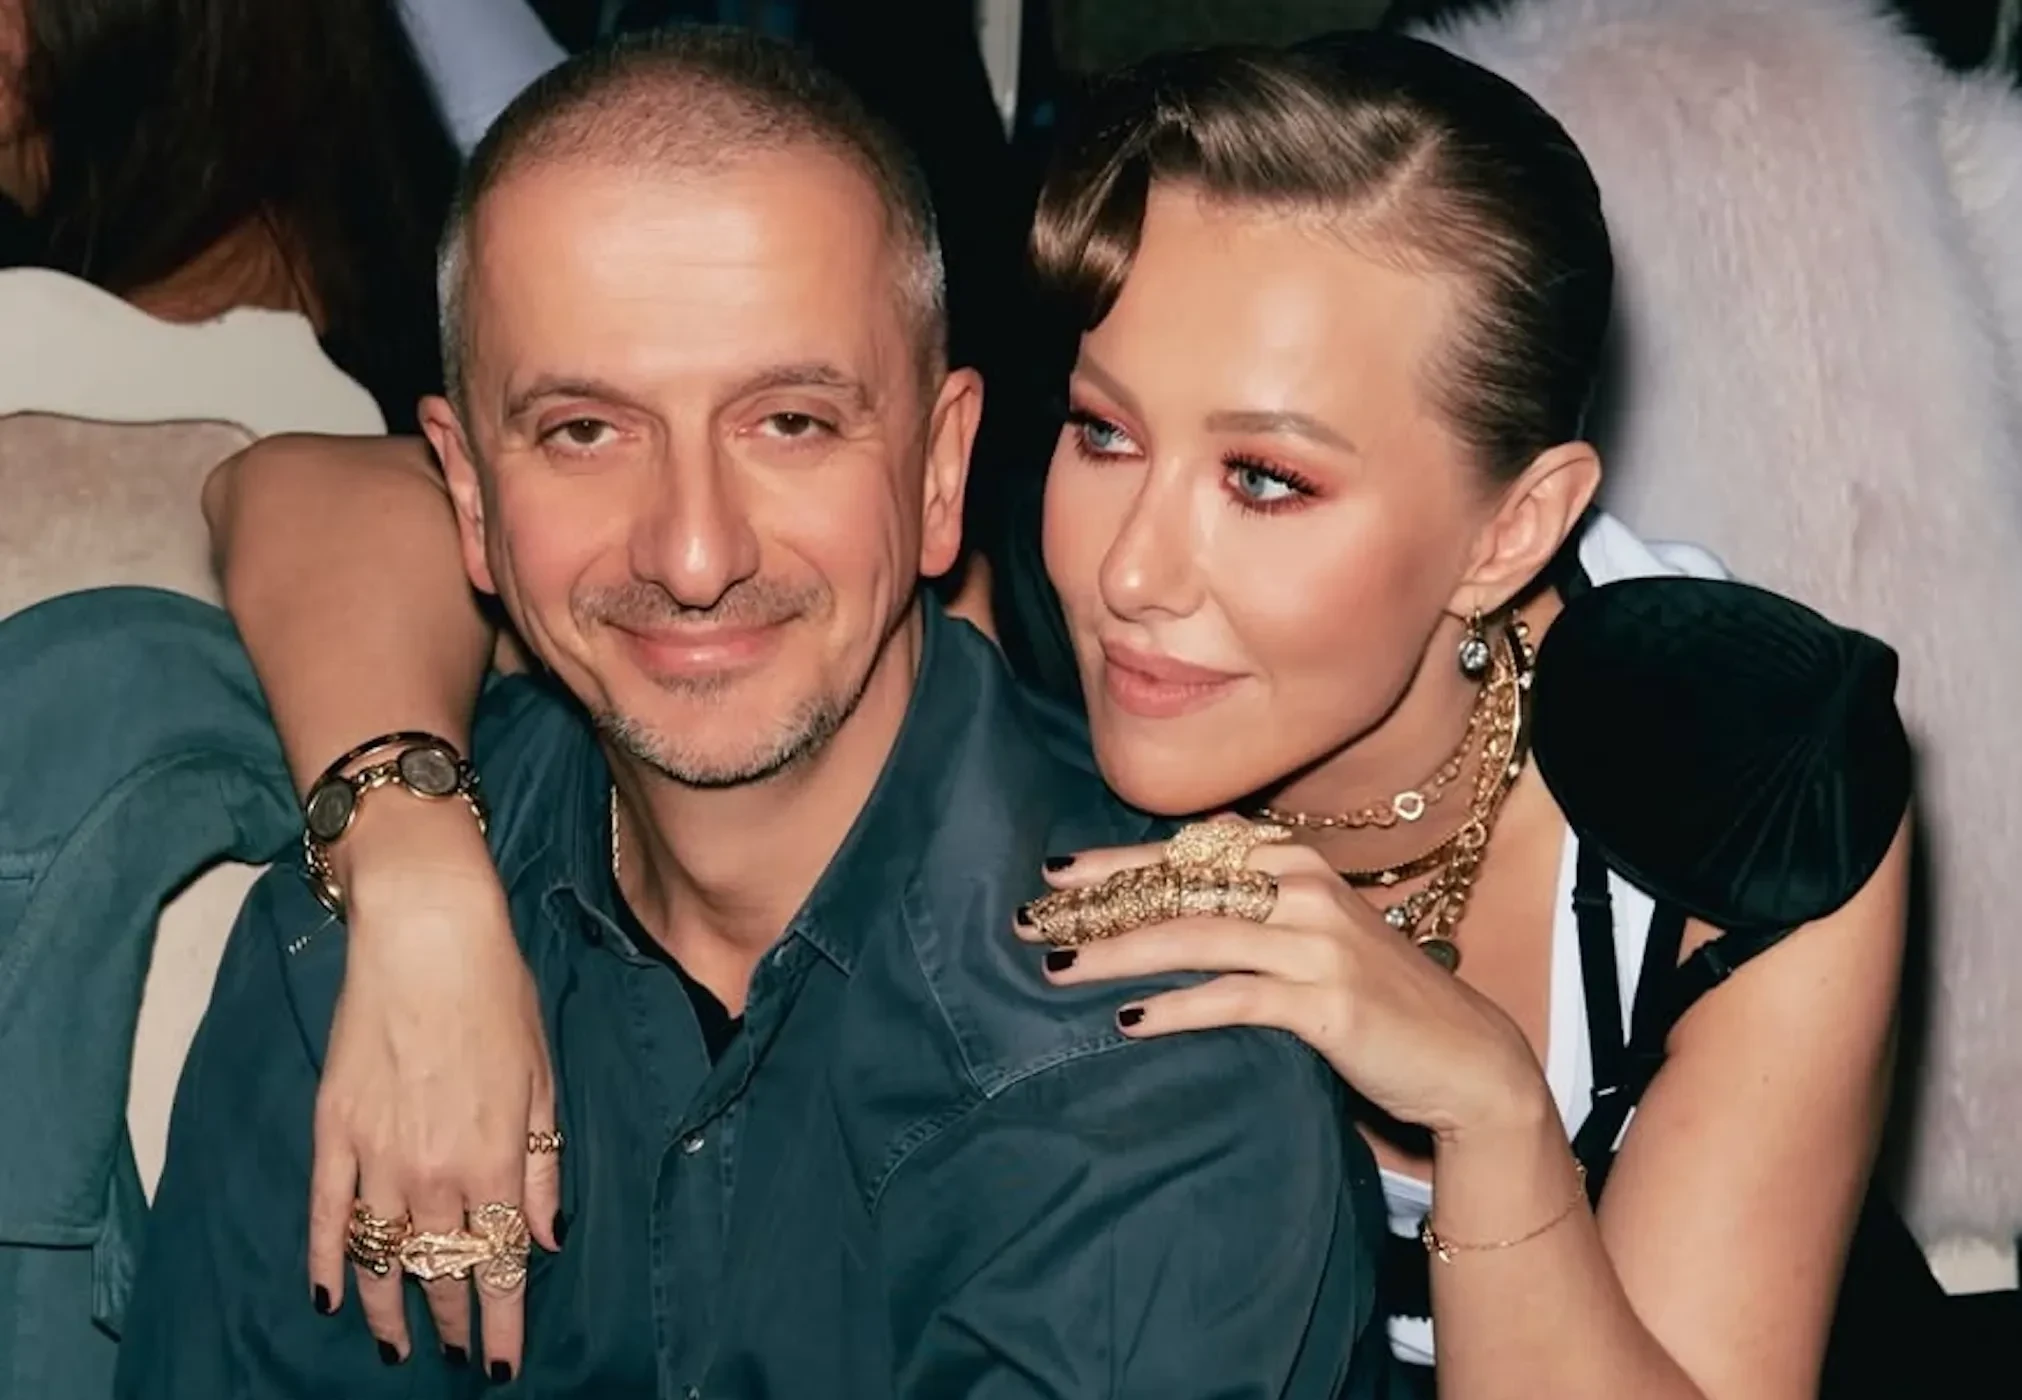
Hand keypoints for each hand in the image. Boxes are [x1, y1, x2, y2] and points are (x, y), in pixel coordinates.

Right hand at [306, 801, 557, 1377]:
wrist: (426, 937)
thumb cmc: (498, 996)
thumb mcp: (543, 1079)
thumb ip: (542, 1168)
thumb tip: (544, 1240)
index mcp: (496, 1158)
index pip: (499, 1264)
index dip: (500, 1321)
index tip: (500, 1363)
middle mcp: (436, 1170)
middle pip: (442, 1268)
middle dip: (452, 1320)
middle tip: (456, 1353)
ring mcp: (378, 1155)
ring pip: (381, 1256)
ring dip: (389, 1309)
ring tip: (397, 1346)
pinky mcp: (333, 1133)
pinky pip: (326, 1215)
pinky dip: (327, 1261)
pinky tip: (328, 1298)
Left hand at [1017, 828, 1548, 1139]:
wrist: (1463, 1055)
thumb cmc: (1373, 993)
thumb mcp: (1312, 930)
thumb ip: (1251, 898)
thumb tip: (1171, 880)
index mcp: (1293, 861)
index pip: (1186, 852)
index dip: (1113, 863)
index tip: (1050, 878)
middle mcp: (1303, 886)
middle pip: (1179, 885)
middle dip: (1097, 905)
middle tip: (1030, 924)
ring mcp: (1317, 941)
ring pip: (1195, 934)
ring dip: (1118, 953)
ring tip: (1060, 969)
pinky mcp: (1326, 999)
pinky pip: (1234, 996)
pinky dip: (1178, 1007)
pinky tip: (1131, 1022)